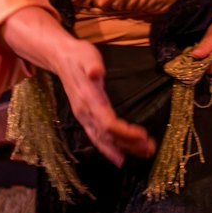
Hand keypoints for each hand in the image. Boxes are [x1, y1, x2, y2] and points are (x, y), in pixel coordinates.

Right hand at [52, 38, 155, 165]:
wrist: (61, 59)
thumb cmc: (79, 56)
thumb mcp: (87, 55)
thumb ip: (92, 65)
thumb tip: (95, 73)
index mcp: (88, 100)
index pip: (107, 122)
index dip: (124, 132)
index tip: (143, 135)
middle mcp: (85, 113)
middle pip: (107, 135)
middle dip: (128, 144)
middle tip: (150, 150)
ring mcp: (84, 117)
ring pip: (102, 140)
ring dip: (122, 149)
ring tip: (144, 154)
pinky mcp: (86, 117)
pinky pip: (97, 137)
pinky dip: (109, 149)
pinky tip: (120, 156)